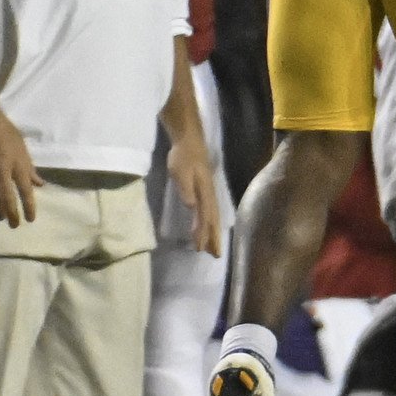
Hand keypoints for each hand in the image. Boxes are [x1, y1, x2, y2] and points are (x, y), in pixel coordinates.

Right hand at [0, 107, 38, 225]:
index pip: (25, 190)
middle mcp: (2, 170)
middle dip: (11, 214)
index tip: (30, 219)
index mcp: (17, 164)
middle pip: (6, 198)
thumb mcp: (23, 149)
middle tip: (14, 225)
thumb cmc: (7, 134)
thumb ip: (30, 169)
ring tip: (0, 218)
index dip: (28, 206)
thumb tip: (39, 185)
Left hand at [167, 125, 222, 254]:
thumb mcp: (180, 171)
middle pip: (213, 219)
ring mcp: (209, 191)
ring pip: (214, 216)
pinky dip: (212, 222)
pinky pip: (211, 211)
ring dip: (214, 232)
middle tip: (215, 255)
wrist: (190, 140)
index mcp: (204, 191)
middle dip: (214, 237)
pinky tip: (210, 226)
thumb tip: (192, 206)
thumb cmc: (183, 156)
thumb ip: (186, 188)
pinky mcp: (206, 189)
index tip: (200, 248)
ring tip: (214, 247)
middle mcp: (210, 194)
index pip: (204, 217)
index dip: (203, 233)